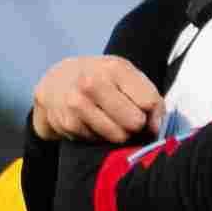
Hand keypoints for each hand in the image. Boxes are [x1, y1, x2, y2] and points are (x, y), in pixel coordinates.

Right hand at [31, 54, 162, 143]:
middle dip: (135, 124)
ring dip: (120, 133)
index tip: (146, 110)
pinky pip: (100, 142)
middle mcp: (92, 83)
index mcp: (113, 68)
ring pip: (119, 136)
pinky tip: (93, 121)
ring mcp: (77, 104)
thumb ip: (150, 97)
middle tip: (126, 115)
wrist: (56, 82)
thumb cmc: (100, 78)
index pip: (148, 102)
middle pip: (134, 122)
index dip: (152, 112)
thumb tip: (156, 127)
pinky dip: (101, 136)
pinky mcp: (68, 124)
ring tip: (110, 118)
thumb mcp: (126, 75)